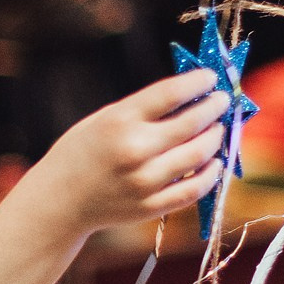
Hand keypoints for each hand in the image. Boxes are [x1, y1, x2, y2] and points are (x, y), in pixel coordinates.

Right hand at [38, 71, 230, 233]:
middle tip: (223, 100)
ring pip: (200, 155)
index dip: (198, 82)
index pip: (172, 94)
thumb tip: (192, 96)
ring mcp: (145, 181)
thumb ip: (144, 110)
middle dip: (215, 108)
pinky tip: (215, 162)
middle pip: (192, 123)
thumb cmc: (82, 152)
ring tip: (218, 130)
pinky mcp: (151, 206)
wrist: (59, 200)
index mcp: (119, 121)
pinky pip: (195, 189)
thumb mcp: (104, 119)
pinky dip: (212, 174)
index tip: (211, 77)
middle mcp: (134, 150)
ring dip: (216, 138)